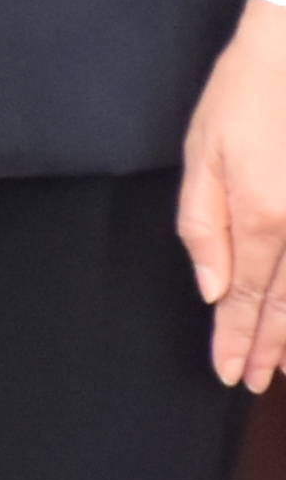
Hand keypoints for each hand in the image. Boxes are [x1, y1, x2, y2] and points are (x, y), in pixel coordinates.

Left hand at [183, 4, 285, 390]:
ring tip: (285, 366)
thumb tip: (212, 289)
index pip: (246, 295)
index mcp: (262, 216)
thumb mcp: (202, 155)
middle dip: (267, 346)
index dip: (237, 337)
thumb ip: (204, 226)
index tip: (229, 372)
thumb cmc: (244, 97)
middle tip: (252, 382)